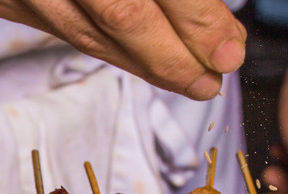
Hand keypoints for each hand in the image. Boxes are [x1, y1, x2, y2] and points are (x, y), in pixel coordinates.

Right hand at [0, 0, 245, 99]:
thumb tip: (210, 17)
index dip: (195, 20)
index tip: (228, 49)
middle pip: (120, 17)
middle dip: (173, 58)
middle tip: (208, 82)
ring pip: (86, 35)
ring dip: (140, 64)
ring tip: (183, 79)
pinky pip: (60, 29)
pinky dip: (104, 47)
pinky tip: (135, 59)